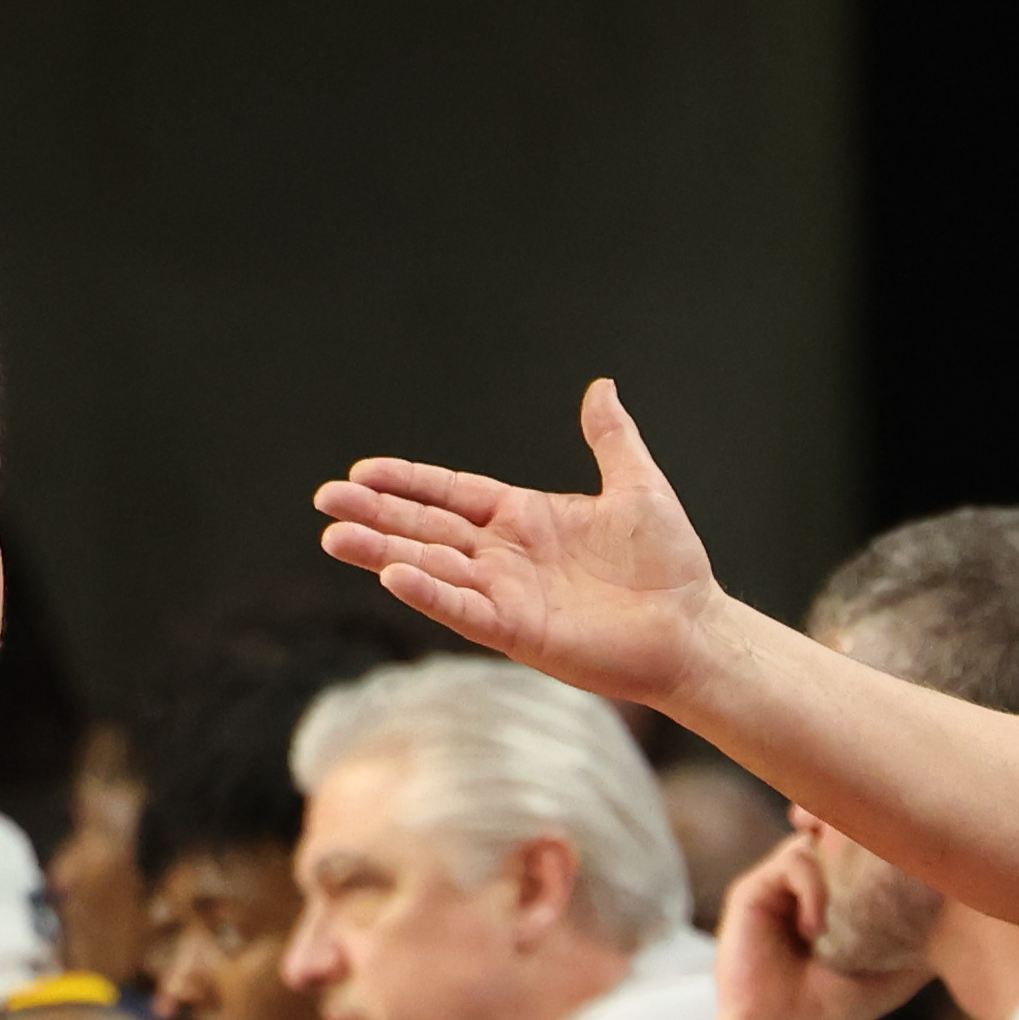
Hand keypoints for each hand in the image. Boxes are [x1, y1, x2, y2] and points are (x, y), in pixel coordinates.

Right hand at [311, 380, 729, 709]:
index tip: (362, 470)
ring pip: (431, 568)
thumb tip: (601, 387)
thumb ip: (611, 440)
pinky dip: (428, 593)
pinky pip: (463, 610)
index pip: (451, 494)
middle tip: (325, 499)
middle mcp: (505, 557)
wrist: (693, 628)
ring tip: (334, 537)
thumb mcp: (637, 487)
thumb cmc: (669, 565)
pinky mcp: (517, 632)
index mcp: (524, 519)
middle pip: (427, 529)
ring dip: (382, 552)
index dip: (408, 482)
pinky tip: (392, 575)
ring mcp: (507, 595)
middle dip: (376, 513)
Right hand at [710, 825, 928, 1019]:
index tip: (909, 849)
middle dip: (858, 834)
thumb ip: (924, 934)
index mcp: (829, 895)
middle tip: (889, 849)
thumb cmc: (837, 1006)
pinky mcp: (749, 892)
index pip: (855, 847)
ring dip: (838, 870)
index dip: (879, 840)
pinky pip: (790, 863)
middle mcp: (800, 885)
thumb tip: (973, 911)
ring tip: (847, 915)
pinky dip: (812, 889)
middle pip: (831, 832)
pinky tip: (816, 929)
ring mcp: (774, 886)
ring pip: (813, 843)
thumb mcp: (896, 968)